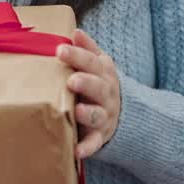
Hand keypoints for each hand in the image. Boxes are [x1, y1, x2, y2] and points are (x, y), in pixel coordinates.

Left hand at [57, 29, 120, 159]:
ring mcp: (105, 116)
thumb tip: (75, 31)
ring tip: (77, 111)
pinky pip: (94, 143)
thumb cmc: (100, 84)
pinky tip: (76, 151)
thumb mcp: (99, 64)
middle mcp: (107, 94)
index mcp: (104, 73)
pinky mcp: (100, 136)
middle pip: (98, 87)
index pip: (92, 62)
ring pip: (98, 115)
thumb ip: (88, 49)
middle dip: (85, 82)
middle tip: (71, 80)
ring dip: (88, 113)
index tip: (60, 49)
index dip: (77, 55)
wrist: (123, 114)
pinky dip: (87, 148)